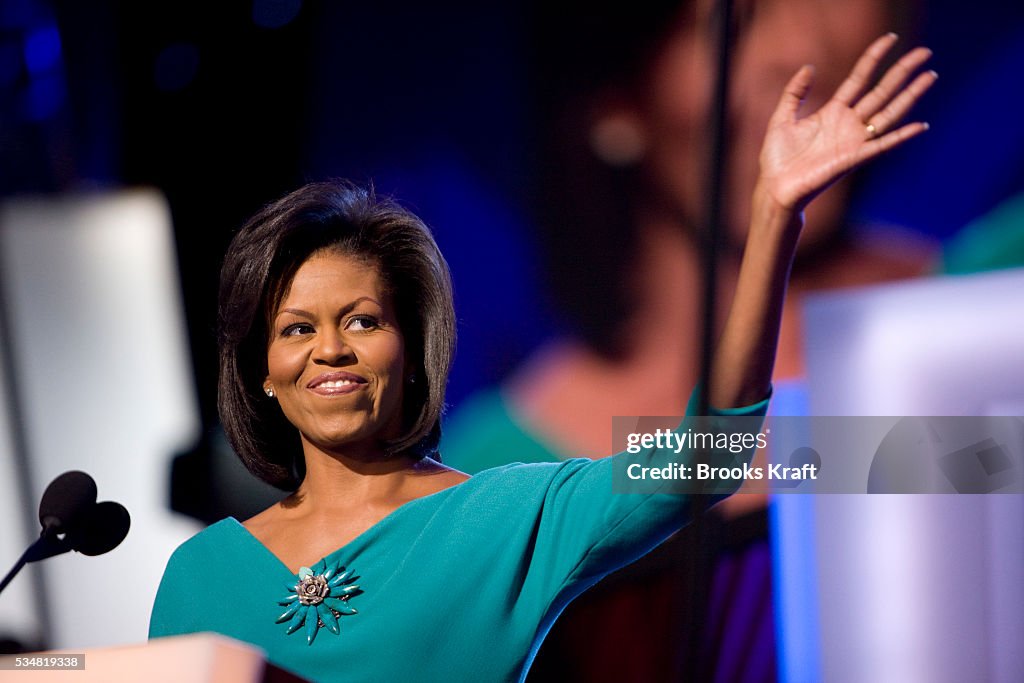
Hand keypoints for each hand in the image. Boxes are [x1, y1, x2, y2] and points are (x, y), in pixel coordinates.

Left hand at [758, 33, 935, 212]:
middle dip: (902, 71)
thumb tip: (809, 67)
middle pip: (881, 92)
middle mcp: (848, 124)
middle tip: (924, 52)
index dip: (874, 58)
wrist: (775, 188)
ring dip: (910, 96)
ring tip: (930, 76)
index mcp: (833, 111)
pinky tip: (920, 126)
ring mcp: (854, 141)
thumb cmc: (778, 158)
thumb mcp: (782, 118)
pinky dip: (901, 137)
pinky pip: (882, 145)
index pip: (859, 78)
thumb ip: (794, 93)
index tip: (890, 39)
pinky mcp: (854, 159)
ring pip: (888, 113)